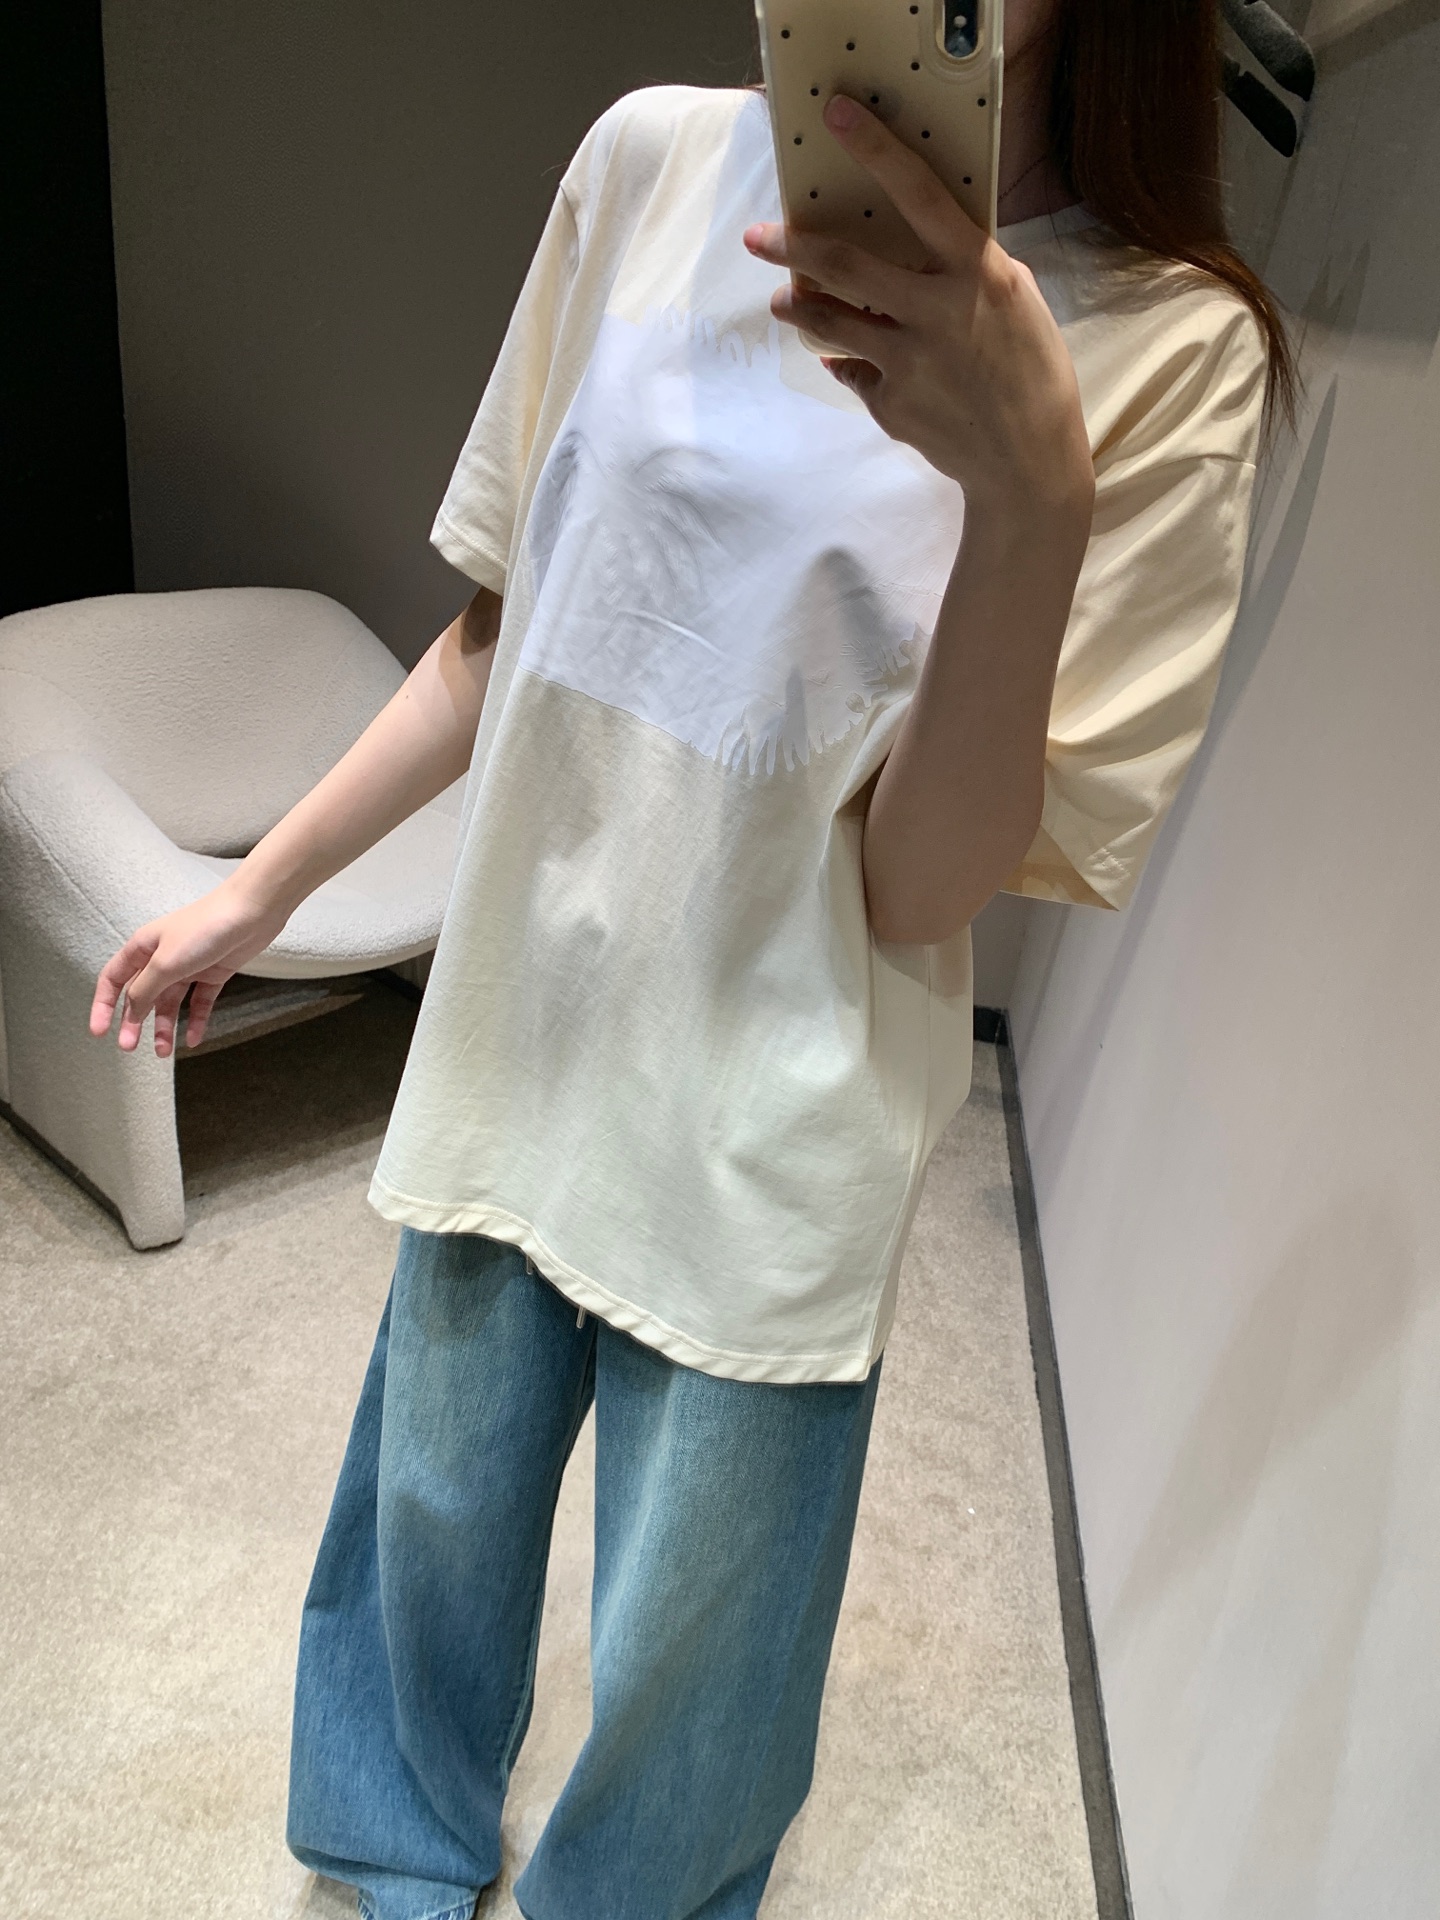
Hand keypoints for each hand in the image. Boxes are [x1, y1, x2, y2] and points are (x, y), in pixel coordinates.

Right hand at [89, 877, 291, 1056]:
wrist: (251, 913)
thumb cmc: (204, 928)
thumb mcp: (165, 962)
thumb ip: (144, 989)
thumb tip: (130, 1012)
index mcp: (142, 948)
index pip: (113, 980)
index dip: (102, 1005)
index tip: (99, 1032)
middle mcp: (162, 958)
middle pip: (140, 996)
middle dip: (133, 1022)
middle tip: (129, 1047)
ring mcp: (188, 967)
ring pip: (169, 1003)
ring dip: (165, 1027)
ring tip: (163, 1052)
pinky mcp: (213, 973)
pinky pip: (199, 1002)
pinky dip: (196, 1021)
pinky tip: (193, 1040)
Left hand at [743, 95, 1092, 520]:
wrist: (1028, 462)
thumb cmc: (1030, 369)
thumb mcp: (1012, 300)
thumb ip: (961, 269)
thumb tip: (906, 248)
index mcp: (976, 271)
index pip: (919, 194)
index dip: (876, 149)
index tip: (835, 116)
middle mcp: (937, 310)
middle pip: (845, 263)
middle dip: (791, 247)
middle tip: (758, 238)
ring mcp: (909, 361)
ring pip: (830, 321)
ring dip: (800, 307)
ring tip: (785, 301)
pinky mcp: (890, 404)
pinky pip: (855, 372)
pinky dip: (851, 364)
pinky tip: (850, 362)